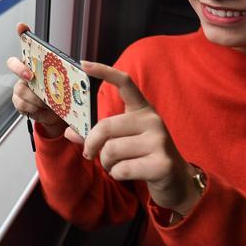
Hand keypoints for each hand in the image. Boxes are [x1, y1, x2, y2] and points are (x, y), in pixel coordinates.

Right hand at [8, 23, 67, 137]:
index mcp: (38, 63)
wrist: (56, 115)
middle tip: (30, 75)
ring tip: (46, 103)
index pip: (27, 43)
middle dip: (19, 68)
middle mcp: (25, 72)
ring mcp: (20, 86)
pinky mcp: (18, 101)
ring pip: (20, 88)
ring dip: (35, 97)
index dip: (22, 33)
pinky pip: (21, 103)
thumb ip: (70, 72)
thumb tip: (82, 65)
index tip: (21, 27)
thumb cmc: (61, 94)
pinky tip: (41, 110)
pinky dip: (33, 108)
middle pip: (13, 63)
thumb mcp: (67, 82)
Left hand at [79, 61, 200, 215]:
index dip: (104, 71)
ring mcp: (159, 141)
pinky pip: (122, 169)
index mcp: (142, 110)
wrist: (177, 182)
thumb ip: (96, 136)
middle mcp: (152, 120)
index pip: (124, 83)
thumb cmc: (144, 158)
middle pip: (106, 127)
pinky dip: (116, 175)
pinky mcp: (162, 163)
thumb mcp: (123, 141)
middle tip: (90, 155)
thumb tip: (68, 131)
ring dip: (106, 163)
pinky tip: (127, 174)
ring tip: (116, 166)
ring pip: (111, 150)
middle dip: (92, 145)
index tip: (83, 64)